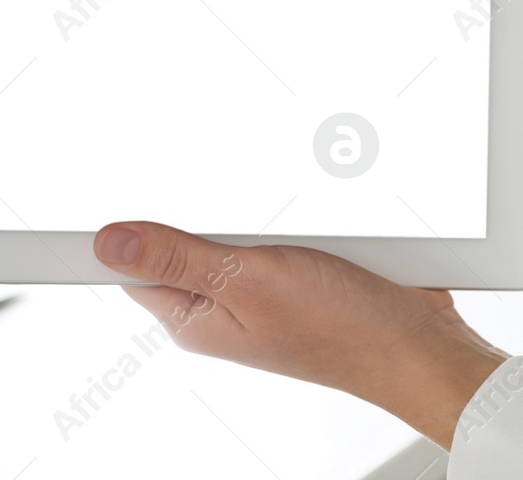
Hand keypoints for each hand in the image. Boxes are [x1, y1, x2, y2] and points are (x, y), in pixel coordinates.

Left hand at [93, 221, 508, 450]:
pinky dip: (284, 206)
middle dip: (193, 202)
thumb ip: (177, 256)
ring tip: (273, 202)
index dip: (118, 228)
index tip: (101, 194)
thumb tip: (107, 242)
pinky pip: (272, 223)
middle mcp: (221, 304)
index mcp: (193, 317)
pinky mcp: (296, 268)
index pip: (132, 266)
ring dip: (248, 200)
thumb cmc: (342, 330)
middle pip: (180, 234)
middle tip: (207, 177)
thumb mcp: (247, 280)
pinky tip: (301, 205)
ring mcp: (260, 286)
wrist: (422, 344)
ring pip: (230, 222)